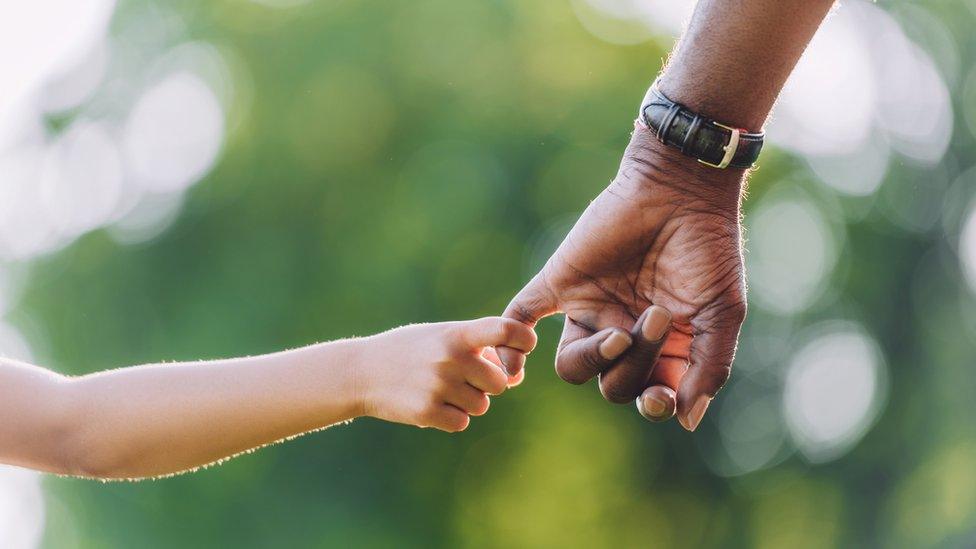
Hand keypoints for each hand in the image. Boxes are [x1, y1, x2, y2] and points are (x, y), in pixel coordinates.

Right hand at [357, 317, 536, 431]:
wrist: (361, 371)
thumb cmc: (412, 352)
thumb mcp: (443, 338)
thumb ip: (481, 352)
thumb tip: (517, 378)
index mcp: (457, 334)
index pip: (505, 330)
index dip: (523, 339)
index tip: (526, 344)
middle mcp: (451, 358)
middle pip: (499, 383)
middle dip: (485, 384)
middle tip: (458, 376)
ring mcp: (439, 386)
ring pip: (481, 406)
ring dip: (467, 402)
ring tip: (439, 388)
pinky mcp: (427, 411)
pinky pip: (461, 423)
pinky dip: (450, 417)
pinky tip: (430, 403)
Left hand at [498, 127, 746, 430]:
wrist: (680, 189)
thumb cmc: (709, 249)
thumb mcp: (722, 312)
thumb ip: (709, 367)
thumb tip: (686, 420)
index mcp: (662, 346)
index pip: (647, 395)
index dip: (651, 405)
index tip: (660, 397)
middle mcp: (622, 332)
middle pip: (611, 385)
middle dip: (635, 364)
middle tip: (656, 317)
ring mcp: (589, 309)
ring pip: (571, 366)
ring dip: (594, 358)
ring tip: (619, 331)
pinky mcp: (558, 283)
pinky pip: (523, 317)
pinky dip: (511, 342)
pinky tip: (511, 367)